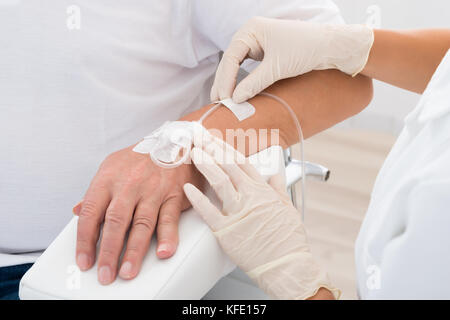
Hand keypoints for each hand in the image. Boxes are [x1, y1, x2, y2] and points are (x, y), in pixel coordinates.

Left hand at [72, 145, 202, 284]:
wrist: (176, 140)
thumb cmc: (142, 157)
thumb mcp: (112, 167)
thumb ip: (96, 191)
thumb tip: (78, 210)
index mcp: (108, 178)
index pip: (90, 212)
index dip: (85, 240)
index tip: (84, 260)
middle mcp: (129, 184)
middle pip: (115, 222)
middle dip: (108, 252)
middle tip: (105, 274)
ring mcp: (153, 190)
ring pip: (141, 224)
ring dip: (134, 251)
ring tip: (128, 271)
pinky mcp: (174, 194)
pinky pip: (169, 218)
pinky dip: (167, 237)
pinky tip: (162, 252)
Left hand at [183, 133, 337, 298]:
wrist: (287, 265)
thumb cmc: (288, 240)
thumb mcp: (288, 208)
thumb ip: (279, 188)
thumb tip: (276, 176)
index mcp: (263, 190)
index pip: (241, 162)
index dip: (226, 148)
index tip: (215, 139)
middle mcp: (250, 197)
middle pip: (228, 165)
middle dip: (212, 148)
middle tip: (199, 137)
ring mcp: (238, 212)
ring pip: (219, 181)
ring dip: (205, 165)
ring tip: (193, 153)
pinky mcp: (227, 230)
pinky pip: (208, 211)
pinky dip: (197, 199)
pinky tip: (187, 188)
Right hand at [211, 16, 372, 102]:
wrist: (331, 47)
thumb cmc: (306, 49)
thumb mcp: (277, 68)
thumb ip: (254, 83)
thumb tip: (235, 99)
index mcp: (251, 30)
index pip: (230, 57)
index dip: (225, 79)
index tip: (224, 98)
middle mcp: (252, 34)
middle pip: (230, 61)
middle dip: (224, 82)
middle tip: (217, 102)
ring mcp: (258, 43)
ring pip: (237, 65)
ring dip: (230, 82)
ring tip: (223, 101)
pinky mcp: (266, 53)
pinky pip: (248, 68)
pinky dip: (242, 81)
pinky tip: (237, 93)